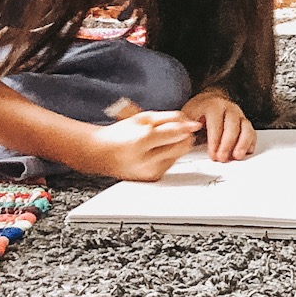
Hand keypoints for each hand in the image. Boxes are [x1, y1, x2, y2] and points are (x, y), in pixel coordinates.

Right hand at [84, 111, 198, 180]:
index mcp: (141, 141)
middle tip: (174, 129)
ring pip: (179, 155)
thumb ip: (169, 119)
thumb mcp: (143, 118)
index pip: (174, 133)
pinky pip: (171, 164)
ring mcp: (150, 171)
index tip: (194, 124)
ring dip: (176, 145)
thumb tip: (192, 125)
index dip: (187, 127)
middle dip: (183, 136)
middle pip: (181, 146)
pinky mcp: (153, 178)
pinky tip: (155, 151)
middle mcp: (146, 160)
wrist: (101, 154)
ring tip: (159, 141)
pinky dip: (168, 156)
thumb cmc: (121, 134)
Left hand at [183, 89, 256, 160]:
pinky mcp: (245, 123)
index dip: (215, 140)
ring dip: (243, 143)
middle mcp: (229, 109)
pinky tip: (246, 152)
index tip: (212, 154)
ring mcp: (239, 115)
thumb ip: (186, 124)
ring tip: (237, 156)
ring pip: (246, 128)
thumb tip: (187, 131)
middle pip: (232, 126)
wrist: (210, 100)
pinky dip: (250, 142)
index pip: (216, 123)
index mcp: (213, 106)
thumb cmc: (198, 111)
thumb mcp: (188, 114)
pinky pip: (252, 132)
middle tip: (222, 158)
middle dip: (228, 144)